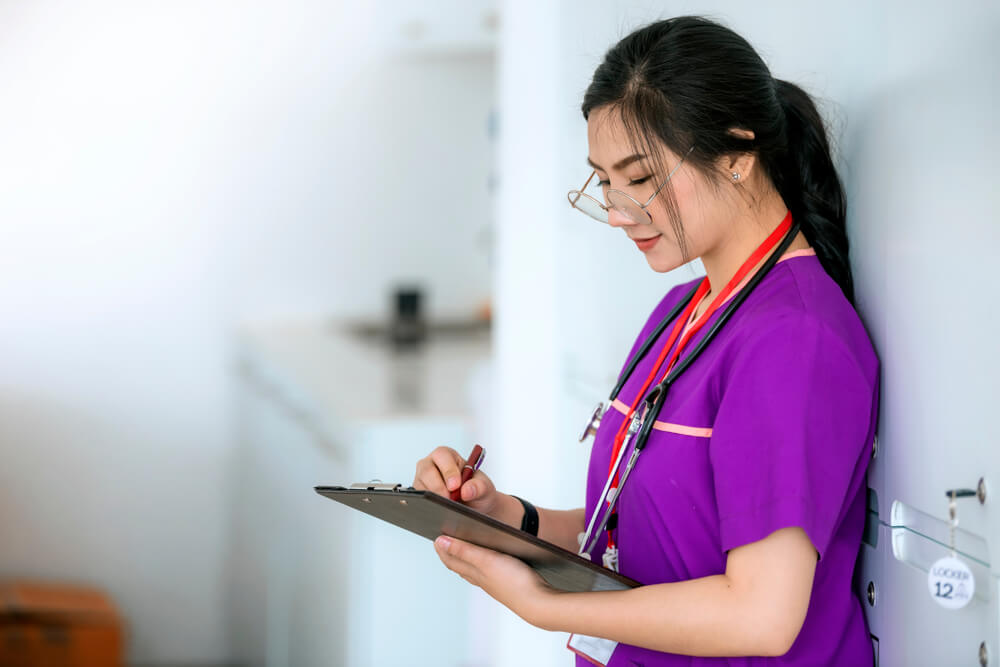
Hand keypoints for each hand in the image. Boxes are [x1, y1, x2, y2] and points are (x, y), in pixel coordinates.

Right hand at [413, 446, 503, 516]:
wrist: (475, 507)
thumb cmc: (477, 491)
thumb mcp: (485, 487)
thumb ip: (479, 486)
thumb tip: (466, 490)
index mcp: (447, 456)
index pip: (442, 456)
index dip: (448, 470)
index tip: (455, 486)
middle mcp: (431, 465)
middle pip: (426, 471)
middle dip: (438, 487)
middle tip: (449, 500)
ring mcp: (422, 481)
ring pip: (420, 487)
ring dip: (433, 499)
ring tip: (447, 509)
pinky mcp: (418, 496)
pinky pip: (418, 501)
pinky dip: (428, 507)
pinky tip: (439, 514)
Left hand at [434, 535, 558, 627]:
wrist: (539, 603)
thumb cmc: (514, 583)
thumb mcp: (486, 561)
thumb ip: (464, 551)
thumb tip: (440, 542)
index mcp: (474, 572)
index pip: (451, 560)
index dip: (441, 549)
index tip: (435, 536)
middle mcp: (481, 579)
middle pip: (460, 565)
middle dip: (451, 552)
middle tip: (446, 540)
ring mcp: (495, 582)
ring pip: (475, 570)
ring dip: (467, 558)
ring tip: (464, 547)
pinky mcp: (508, 582)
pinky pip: (489, 572)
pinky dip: (484, 564)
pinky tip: (492, 561)